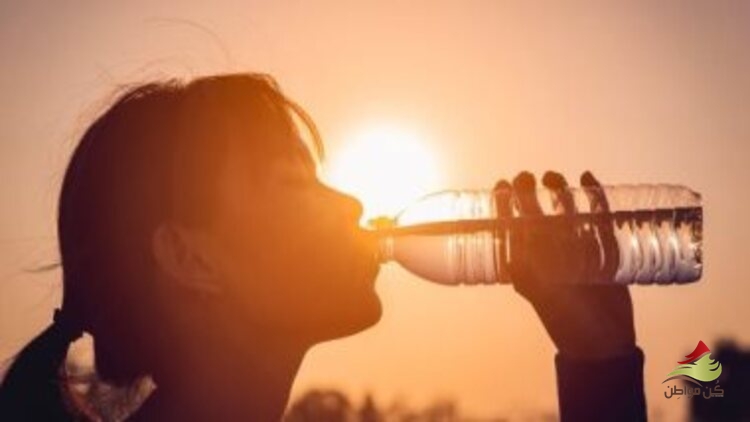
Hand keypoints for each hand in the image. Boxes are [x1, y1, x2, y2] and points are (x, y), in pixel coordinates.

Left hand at [493, 171, 635, 358]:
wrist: (603, 341)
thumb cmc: (566, 321)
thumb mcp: (541, 296)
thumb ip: (529, 278)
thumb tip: (514, 261)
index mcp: (529, 261)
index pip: (511, 226)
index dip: (503, 204)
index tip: (500, 186)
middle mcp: (550, 251)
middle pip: (537, 212)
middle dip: (528, 192)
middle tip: (525, 177)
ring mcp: (577, 247)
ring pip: (565, 210)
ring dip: (558, 190)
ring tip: (553, 177)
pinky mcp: (604, 247)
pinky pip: (598, 217)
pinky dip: (595, 197)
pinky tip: (588, 179)